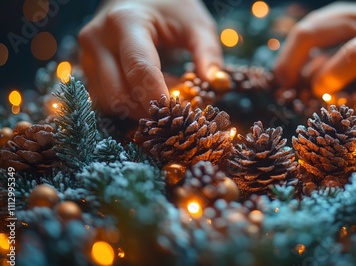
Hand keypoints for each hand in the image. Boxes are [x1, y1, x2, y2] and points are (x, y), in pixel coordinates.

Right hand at [79, 0, 221, 118]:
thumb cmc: (170, 8)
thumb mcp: (196, 23)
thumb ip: (208, 52)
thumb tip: (216, 83)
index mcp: (124, 22)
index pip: (139, 70)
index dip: (159, 98)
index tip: (180, 114)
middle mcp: (97, 39)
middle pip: (118, 94)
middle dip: (149, 110)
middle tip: (177, 112)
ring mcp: (87, 56)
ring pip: (109, 102)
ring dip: (139, 110)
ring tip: (165, 97)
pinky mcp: (87, 69)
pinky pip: (105, 100)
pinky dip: (129, 106)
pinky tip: (149, 95)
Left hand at [274, 2, 355, 111]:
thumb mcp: (354, 41)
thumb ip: (325, 58)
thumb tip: (292, 83)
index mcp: (351, 14)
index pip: (308, 29)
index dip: (288, 59)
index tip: (281, 85)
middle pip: (327, 31)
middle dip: (302, 63)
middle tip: (303, 91)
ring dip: (334, 76)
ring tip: (327, 96)